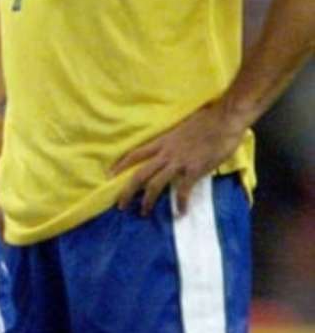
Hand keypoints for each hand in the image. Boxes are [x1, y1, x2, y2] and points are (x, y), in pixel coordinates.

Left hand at [112, 99, 246, 216]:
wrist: (224, 119)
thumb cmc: (206, 120)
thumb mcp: (181, 128)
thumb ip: (173, 140)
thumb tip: (170, 145)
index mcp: (162, 141)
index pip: (135, 153)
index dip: (120, 164)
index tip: (109, 175)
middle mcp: (166, 152)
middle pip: (139, 173)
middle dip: (127, 190)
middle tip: (120, 205)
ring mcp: (179, 162)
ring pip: (155, 184)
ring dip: (147, 200)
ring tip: (144, 212)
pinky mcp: (194, 169)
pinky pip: (183, 190)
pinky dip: (181, 203)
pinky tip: (180, 212)